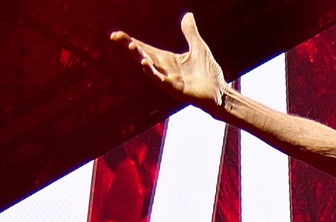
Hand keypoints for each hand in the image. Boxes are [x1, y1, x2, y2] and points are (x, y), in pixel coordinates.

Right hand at [110, 12, 226, 111]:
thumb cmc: (209, 73)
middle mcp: (164, 69)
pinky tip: (144, 63)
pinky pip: (160, 80)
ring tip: (131, 46)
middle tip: (116, 36)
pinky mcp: (174, 89)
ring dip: (139, 57)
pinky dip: (151, 72)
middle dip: (130, 46)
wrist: (220, 92)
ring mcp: (168, 79)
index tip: (117, 34)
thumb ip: (190, 32)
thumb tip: (188, 15)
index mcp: (167, 59)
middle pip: (143, 55)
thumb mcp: (198, 47)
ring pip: (149, 67)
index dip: (131, 41)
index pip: (146, 48)